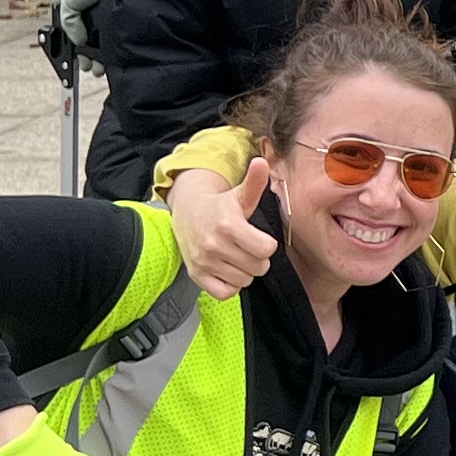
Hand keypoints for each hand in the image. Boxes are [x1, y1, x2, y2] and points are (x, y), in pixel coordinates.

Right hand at [166, 155, 278, 298]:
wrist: (187, 212)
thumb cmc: (221, 206)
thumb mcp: (240, 194)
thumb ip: (255, 182)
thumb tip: (263, 162)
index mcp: (228, 225)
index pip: (266, 249)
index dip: (267, 245)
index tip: (258, 238)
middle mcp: (214, 245)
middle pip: (258, 267)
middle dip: (258, 259)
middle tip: (247, 247)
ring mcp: (204, 262)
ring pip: (244, 281)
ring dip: (245, 271)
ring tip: (237, 256)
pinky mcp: (196, 275)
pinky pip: (225, 292)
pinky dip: (230, 286)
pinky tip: (228, 270)